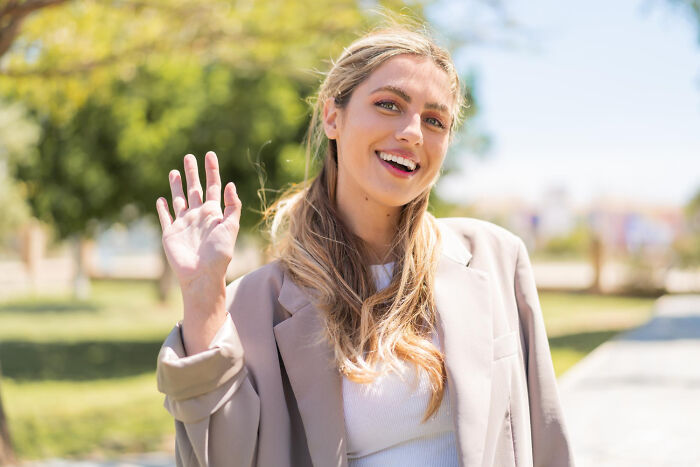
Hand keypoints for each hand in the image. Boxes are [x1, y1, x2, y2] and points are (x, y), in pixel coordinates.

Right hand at [155, 151, 241, 289]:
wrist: (202, 275)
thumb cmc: (219, 254)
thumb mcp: (231, 227)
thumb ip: (232, 206)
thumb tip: (230, 184)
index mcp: (213, 213)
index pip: (213, 186)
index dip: (212, 170)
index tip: (210, 154)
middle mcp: (198, 216)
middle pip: (194, 189)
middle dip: (192, 172)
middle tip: (189, 156)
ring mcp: (183, 224)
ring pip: (179, 199)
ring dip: (176, 186)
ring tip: (174, 171)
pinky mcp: (170, 234)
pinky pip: (165, 217)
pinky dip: (162, 208)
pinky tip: (161, 198)